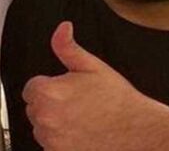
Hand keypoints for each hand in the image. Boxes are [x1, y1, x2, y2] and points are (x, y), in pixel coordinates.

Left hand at [22, 22, 148, 150]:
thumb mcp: (92, 66)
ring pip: (41, 128)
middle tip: (76, 103)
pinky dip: (60, 141)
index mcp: (48, 92)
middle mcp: (45, 118)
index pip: (31, 88)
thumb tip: (61, 29)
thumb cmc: (117, 101)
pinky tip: (80, 133)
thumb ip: (68, 47)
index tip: (65, 90)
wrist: (138, 130)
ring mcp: (51, 140)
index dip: (49, 86)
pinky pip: (49, 145)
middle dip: (50, 104)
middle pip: (34, 108)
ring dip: (54, 123)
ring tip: (80, 119)